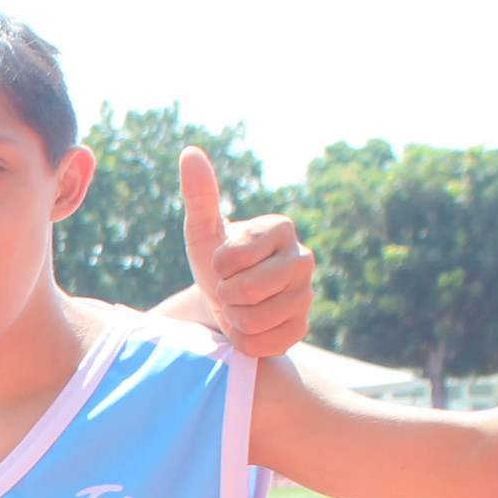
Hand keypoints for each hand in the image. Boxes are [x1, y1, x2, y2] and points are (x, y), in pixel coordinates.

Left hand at [182, 147, 314, 359]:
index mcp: (281, 228)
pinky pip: (262, 344)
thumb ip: (199, 195)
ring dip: (233, 318)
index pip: (235, 257)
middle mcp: (304, 258)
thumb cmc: (215, 263)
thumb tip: (190, 153)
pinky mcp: (302, 327)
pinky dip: (244, 341)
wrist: (226, 303)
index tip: (222, 263)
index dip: (218, 266)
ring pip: (254, 320)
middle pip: (247, 291)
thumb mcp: (203, 231)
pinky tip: (247, 327)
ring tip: (237, 307)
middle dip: (225, 295)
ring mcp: (307, 294)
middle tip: (228, 290)